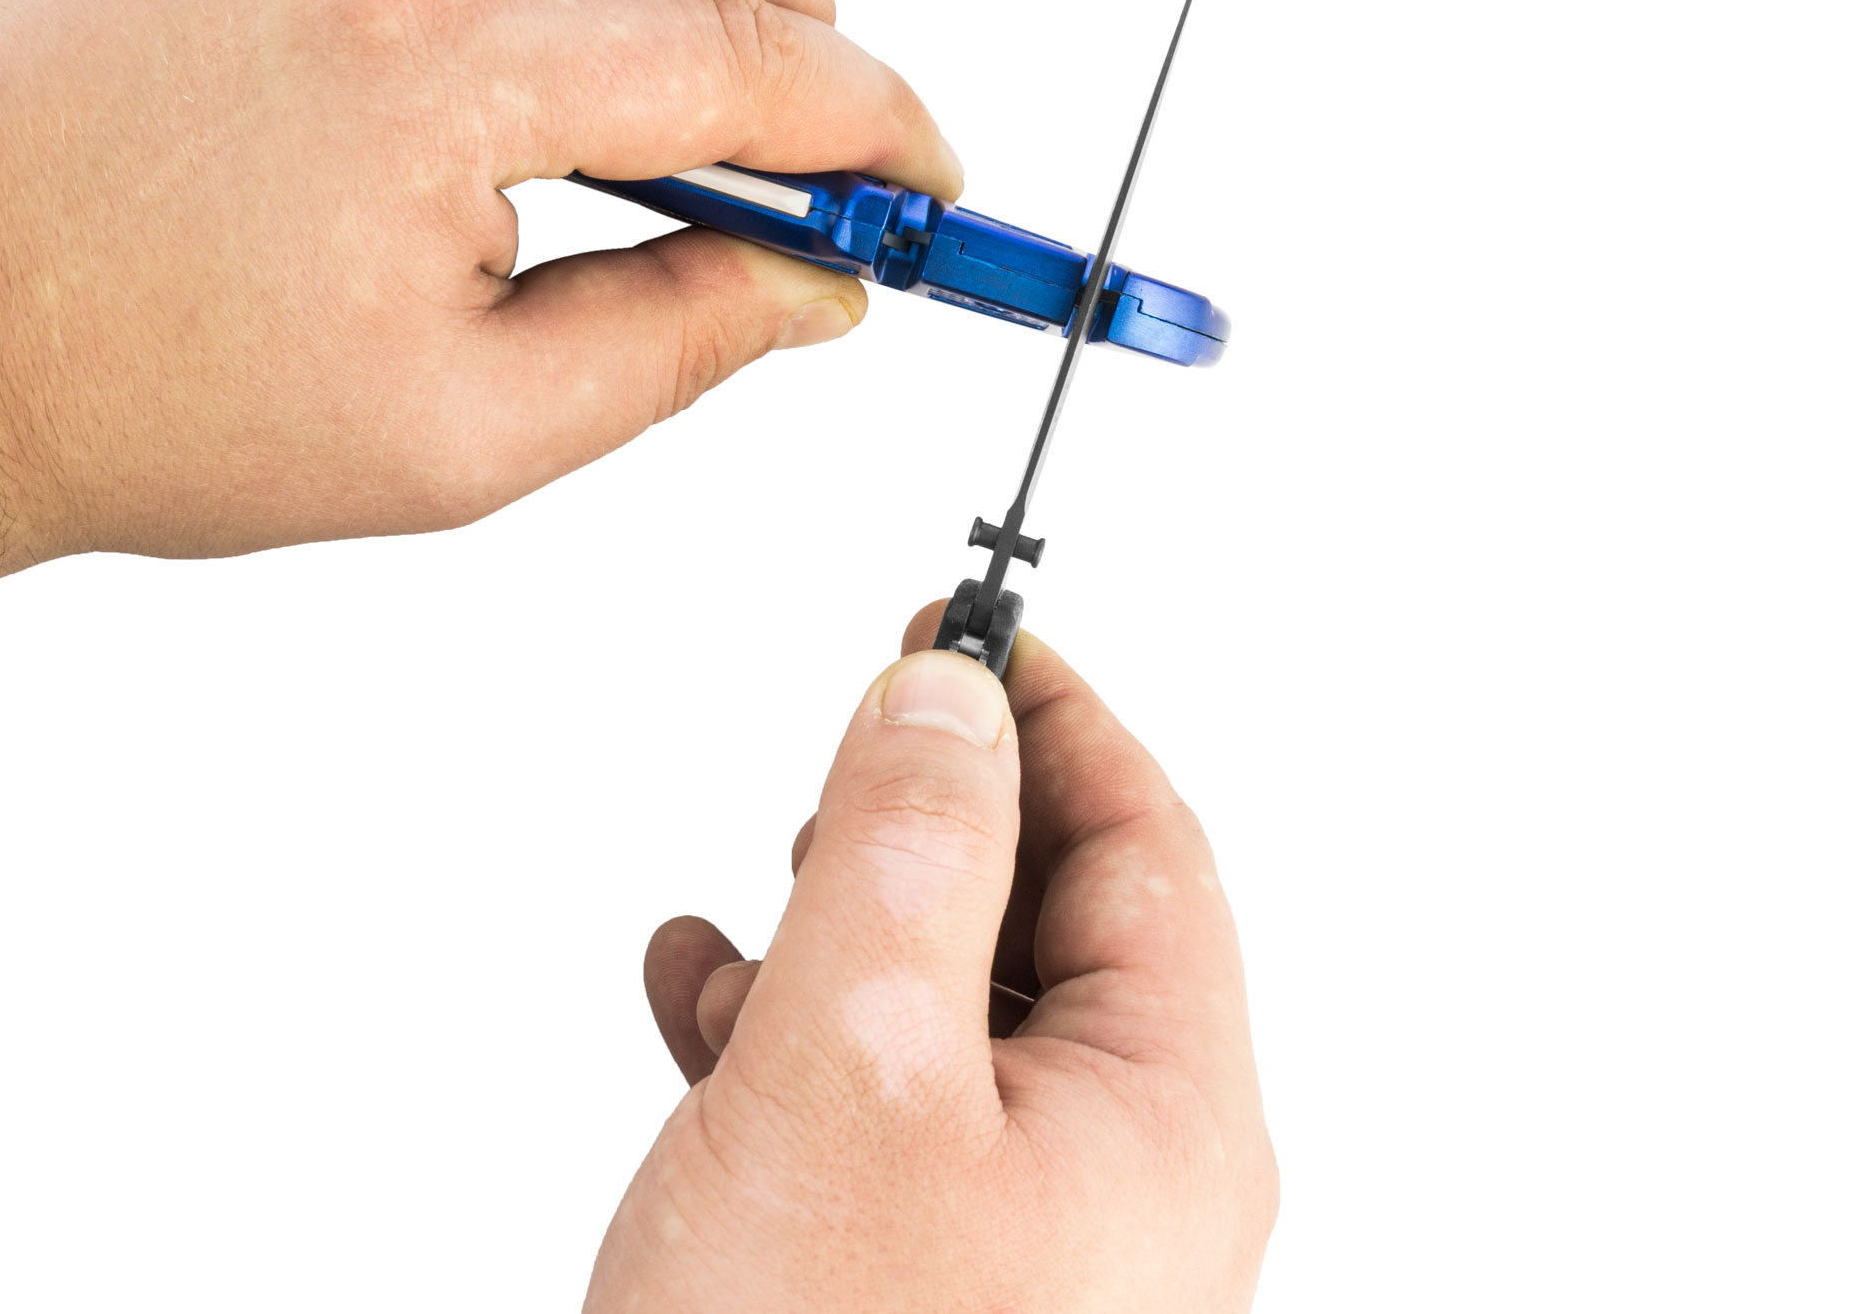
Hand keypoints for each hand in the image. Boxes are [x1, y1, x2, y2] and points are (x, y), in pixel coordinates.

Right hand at [598, 607, 1276, 1310]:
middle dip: (936, 834)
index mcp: (1169, 1119)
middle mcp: (1128, 1183)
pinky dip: (803, 1040)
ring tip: (749, 936)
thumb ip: (906, 860)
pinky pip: (891, 1115)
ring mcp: (1037, 1242)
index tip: (962, 626)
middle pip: (1058, 926)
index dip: (1050, 716)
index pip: (1143, 846)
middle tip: (842, 776)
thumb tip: (947, 701)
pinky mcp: (937, 1283)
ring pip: (959, 1019)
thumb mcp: (855, 1070)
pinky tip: (706, 1005)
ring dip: (847, 944)